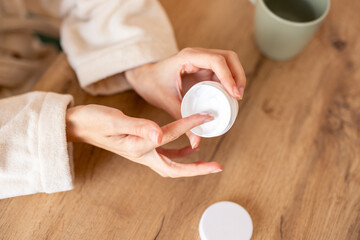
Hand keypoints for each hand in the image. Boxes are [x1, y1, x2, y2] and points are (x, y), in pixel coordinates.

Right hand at [66, 104, 221, 176]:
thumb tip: (159, 134)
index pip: (169, 135)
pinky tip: (186, 145)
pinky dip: (178, 152)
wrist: (78, 125)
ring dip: (190, 163)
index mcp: (137, 146)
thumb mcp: (113, 120)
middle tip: (217, 167)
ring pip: (171, 164)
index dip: (188, 124)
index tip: (205, 115)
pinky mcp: (140, 147)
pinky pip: (164, 154)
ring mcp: (141, 153)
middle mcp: (141, 154)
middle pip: (175, 168)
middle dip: (198, 169)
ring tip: (207, 159)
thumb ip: (137, 126)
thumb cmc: (93, 120)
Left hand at [125, 47, 245, 148]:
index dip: (229, 76)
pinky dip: (230, 80)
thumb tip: (197, 142)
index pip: (216, 60)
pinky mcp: (204, 68)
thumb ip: (182, 122)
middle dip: (238, 75)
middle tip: (238, 97)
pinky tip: (230, 95)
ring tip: (237, 97)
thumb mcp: (166, 102)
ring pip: (229, 62)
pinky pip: (223, 70)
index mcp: (188, 57)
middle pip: (229, 57)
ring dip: (237, 77)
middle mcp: (198, 55)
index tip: (235, 94)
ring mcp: (202, 60)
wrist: (144, 77)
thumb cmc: (152, 84)